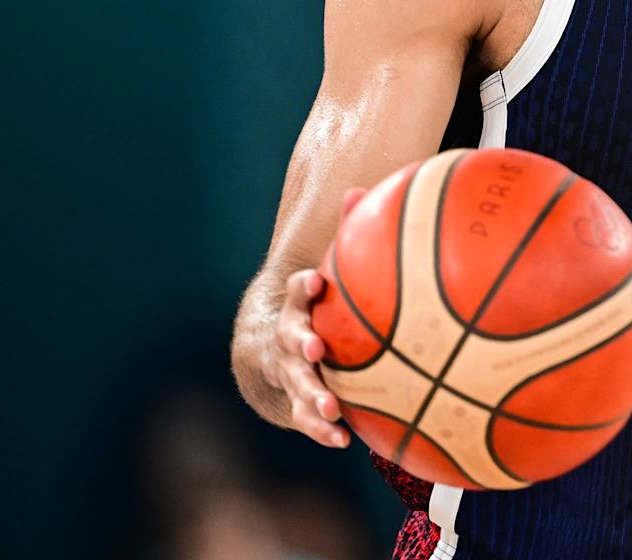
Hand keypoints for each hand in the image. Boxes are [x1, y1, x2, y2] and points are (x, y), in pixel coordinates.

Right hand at [263, 187, 365, 446]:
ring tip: (331, 407)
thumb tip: (360, 189)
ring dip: (312, 395)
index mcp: (298, 306)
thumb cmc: (318, 305)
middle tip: (316, 348)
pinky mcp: (296, 402)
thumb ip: (346, 234)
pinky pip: (307, 418)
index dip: (303, 286)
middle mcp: (288, 340)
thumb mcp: (328, 275)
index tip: (316, 282)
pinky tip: (344, 441)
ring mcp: (290, 373)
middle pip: (290, 341)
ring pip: (296, 385)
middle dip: (301, 344)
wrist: (271, 350)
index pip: (296, 291)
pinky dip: (322, 430)